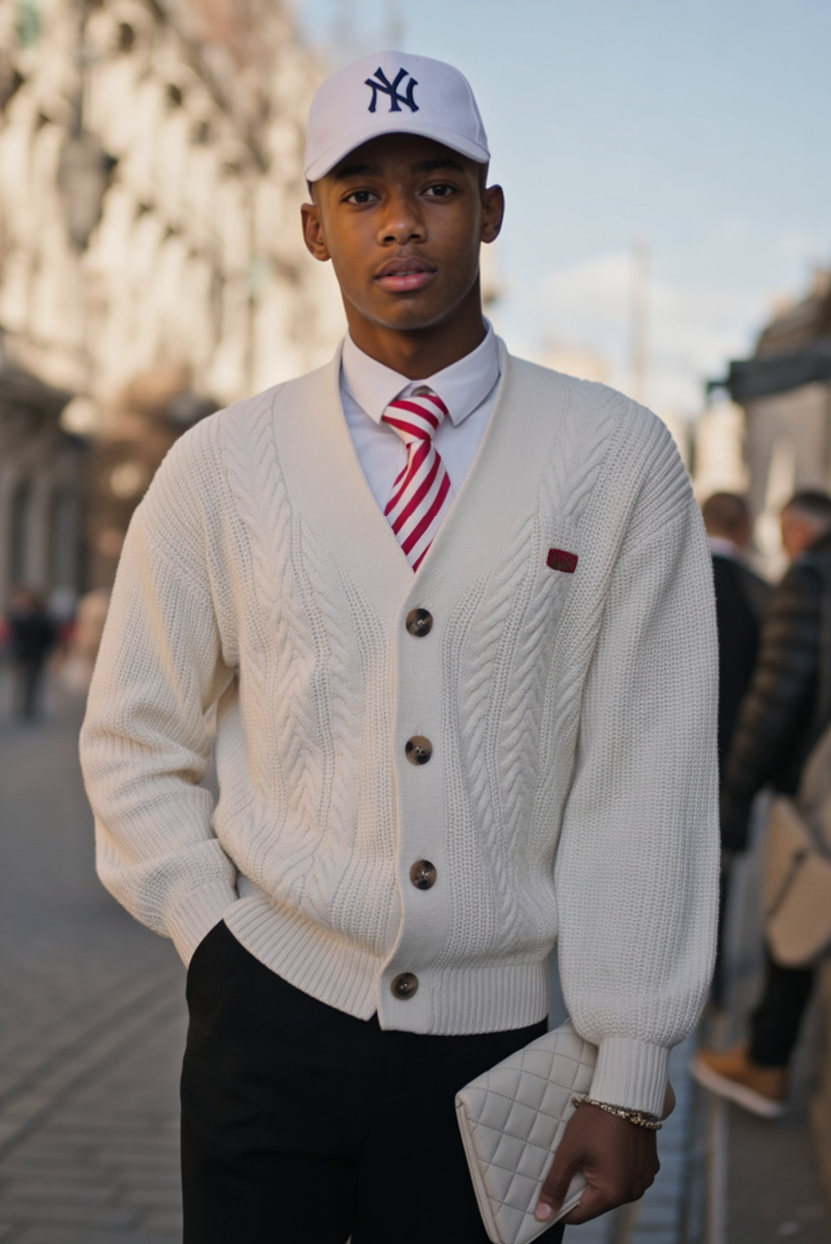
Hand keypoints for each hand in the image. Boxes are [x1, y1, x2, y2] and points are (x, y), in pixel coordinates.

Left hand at [534, 1103, 658, 1224]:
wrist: (628, 1090)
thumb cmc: (596, 1120)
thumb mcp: (570, 1151)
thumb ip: (555, 1185)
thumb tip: (543, 1216)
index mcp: (613, 1193)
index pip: (579, 1215)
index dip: (560, 1204)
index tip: (551, 1188)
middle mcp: (633, 1192)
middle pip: (597, 1202)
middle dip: (581, 1186)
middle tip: (571, 1161)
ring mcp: (644, 1179)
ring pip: (613, 1188)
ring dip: (599, 1177)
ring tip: (590, 1151)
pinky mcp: (650, 1165)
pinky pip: (627, 1175)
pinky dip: (615, 1167)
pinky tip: (608, 1147)